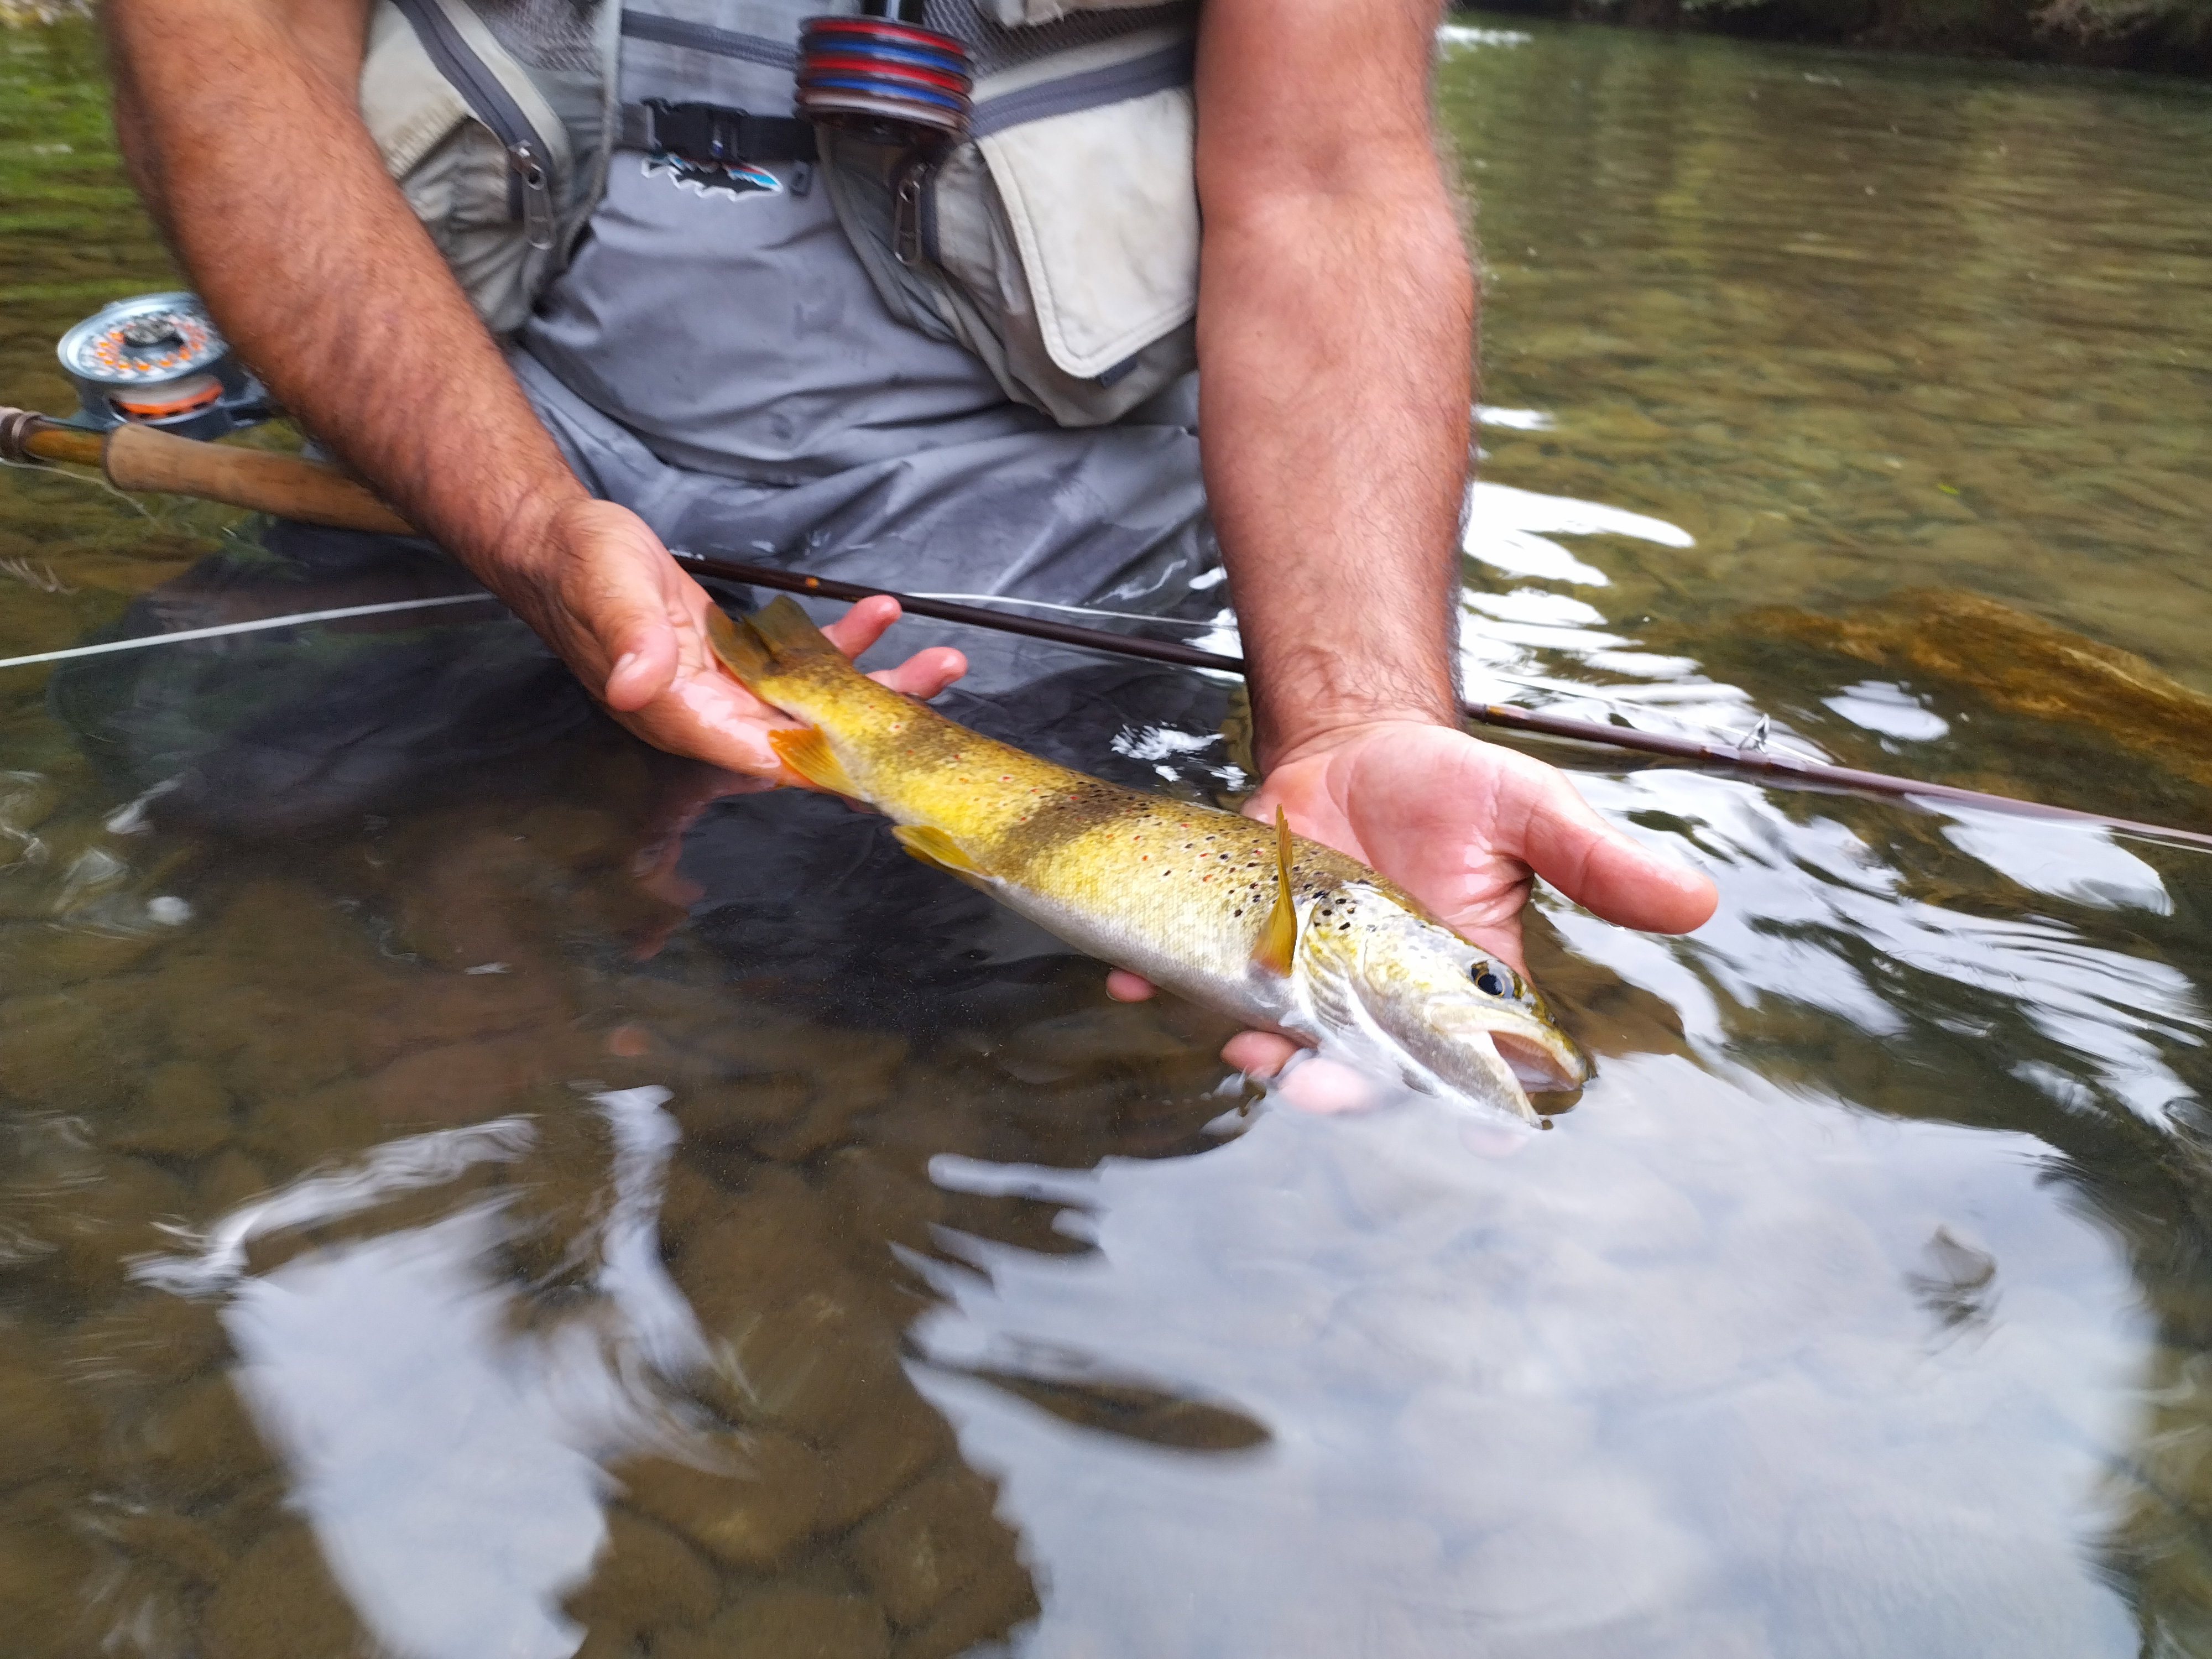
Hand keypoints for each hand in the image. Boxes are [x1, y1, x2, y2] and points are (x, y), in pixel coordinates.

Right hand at [494, 498, 965, 778]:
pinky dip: (846, 644)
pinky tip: (880, 615)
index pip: (766, 755)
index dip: (829, 761)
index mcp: (681, 713)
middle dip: (881, 716)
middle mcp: (710, 714)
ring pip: (819, 702)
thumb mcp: (607, 588)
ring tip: (940, 656)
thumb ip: (630, 639)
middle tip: (940, 681)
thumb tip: (637, 682)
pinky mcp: (739, 663)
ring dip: (881, 680)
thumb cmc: (577, 564)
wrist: (562, 544)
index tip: (892, 757)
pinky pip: (804, 665)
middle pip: (810, 735)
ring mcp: (727, 691)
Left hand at [1108, 719, 1717, 1077]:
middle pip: (1365, 1070)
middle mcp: (1377, 1002)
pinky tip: (1130, 978)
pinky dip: (1158, 982)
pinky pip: (1195, 980)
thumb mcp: (1528, 808)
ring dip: (1250, 1043)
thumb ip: (1595, 861)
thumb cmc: (1451, 787)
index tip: (1482, 1127)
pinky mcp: (1239, 944)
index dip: (1478, 1101)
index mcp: (1459, 986)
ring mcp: (1304, 980)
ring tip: (1235, 1032)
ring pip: (1275, 1037)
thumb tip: (1696, 901)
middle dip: (1342, 1085)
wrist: (1355, 744)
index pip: (1477, 1064)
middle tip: (1317, 1082)